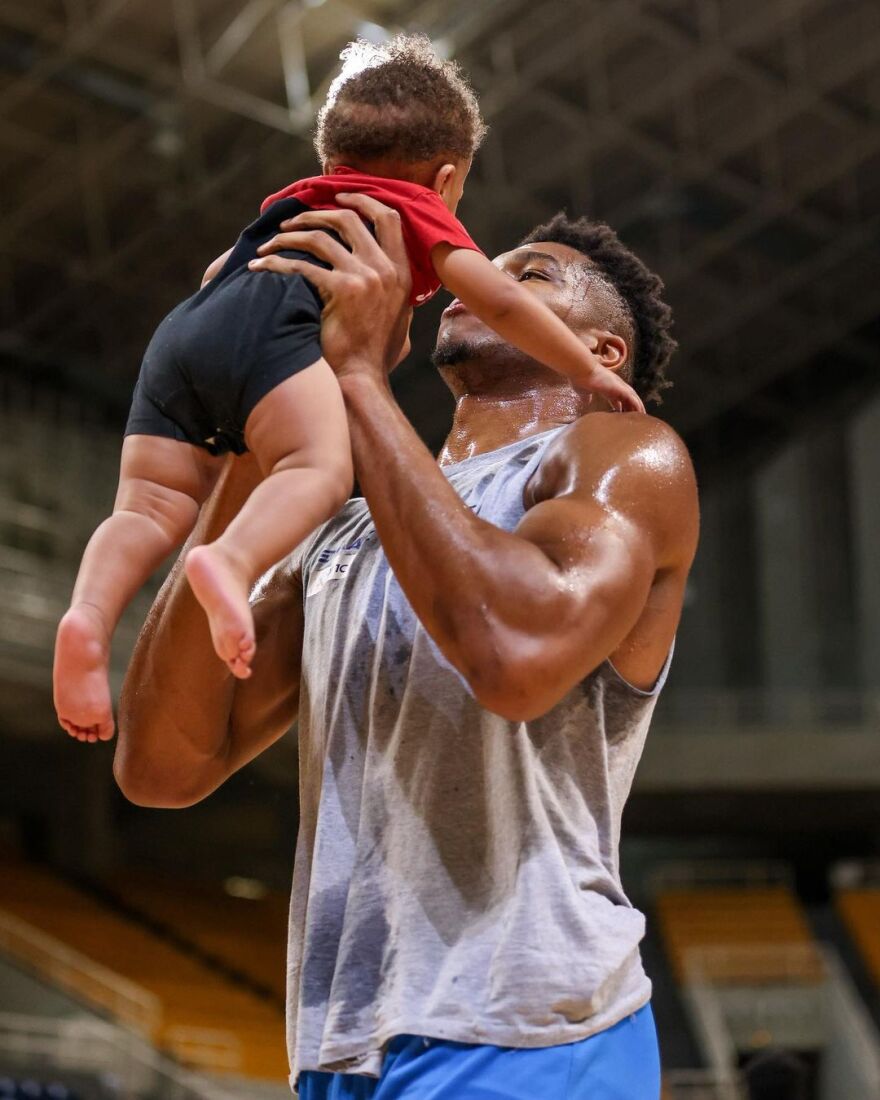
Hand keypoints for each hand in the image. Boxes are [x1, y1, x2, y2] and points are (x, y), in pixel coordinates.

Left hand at [248, 194, 412, 382]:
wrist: (361, 381)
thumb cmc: (373, 356)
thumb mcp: (398, 318)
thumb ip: (393, 292)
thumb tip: (389, 276)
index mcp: (402, 272)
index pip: (389, 218)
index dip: (363, 200)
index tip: (340, 195)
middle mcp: (386, 270)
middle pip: (350, 219)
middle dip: (317, 214)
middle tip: (293, 220)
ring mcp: (365, 279)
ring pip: (321, 237)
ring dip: (291, 235)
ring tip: (271, 242)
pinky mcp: (341, 291)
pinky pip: (301, 264)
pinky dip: (275, 262)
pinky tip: (260, 266)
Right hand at [576, 366, 645, 413]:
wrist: (581, 370)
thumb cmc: (581, 380)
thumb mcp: (584, 392)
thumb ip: (586, 397)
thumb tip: (586, 402)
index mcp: (607, 388)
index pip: (616, 398)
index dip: (620, 406)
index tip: (621, 413)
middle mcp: (615, 386)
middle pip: (627, 398)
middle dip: (631, 408)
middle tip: (635, 418)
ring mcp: (619, 386)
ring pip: (632, 398)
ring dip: (637, 407)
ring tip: (642, 417)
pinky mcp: (620, 387)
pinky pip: (632, 397)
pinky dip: (637, 405)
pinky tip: (640, 412)